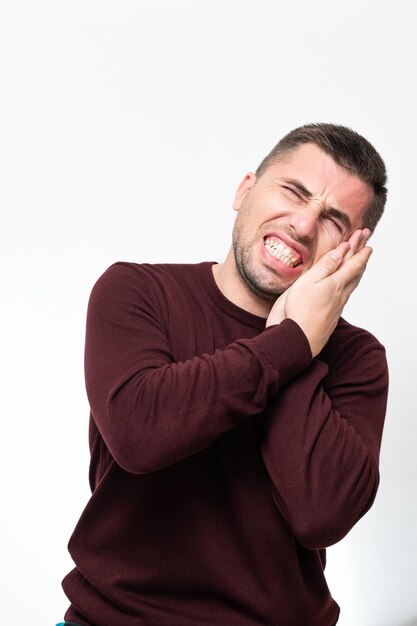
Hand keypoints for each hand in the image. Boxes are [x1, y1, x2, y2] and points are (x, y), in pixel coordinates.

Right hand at [266, 229, 372, 356]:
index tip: (363, 234)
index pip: (351, 261)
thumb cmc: (298, 311)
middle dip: (361, 254)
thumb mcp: (308, 282)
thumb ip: (325, 266)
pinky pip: (347, 293)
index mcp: (335, 283)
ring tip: (362, 260)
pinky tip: (349, 284)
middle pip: (355, 271)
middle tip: (367, 241)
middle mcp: (340, 293)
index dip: (357, 247)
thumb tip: (341, 251)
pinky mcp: (333, 314)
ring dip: (358, 269)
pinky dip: (351, 281)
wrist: (298, 339)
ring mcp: (337, 304)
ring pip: (353, 283)